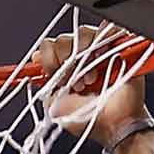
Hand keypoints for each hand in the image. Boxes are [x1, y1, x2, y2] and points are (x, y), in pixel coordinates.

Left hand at [34, 24, 149, 139]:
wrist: (116, 125)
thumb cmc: (90, 120)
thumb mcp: (56, 107)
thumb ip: (44, 84)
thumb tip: (35, 61)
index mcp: (64, 69)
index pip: (48, 47)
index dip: (48, 58)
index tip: (52, 73)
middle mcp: (80, 58)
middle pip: (63, 39)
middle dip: (65, 59)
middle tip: (73, 81)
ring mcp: (99, 51)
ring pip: (82, 33)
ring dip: (83, 54)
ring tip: (90, 78)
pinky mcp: (119, 47)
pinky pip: (109, 28)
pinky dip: (104, 39)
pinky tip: (103, 59)